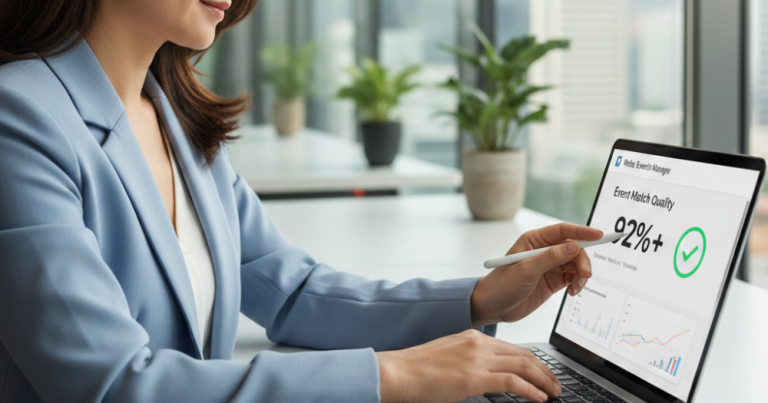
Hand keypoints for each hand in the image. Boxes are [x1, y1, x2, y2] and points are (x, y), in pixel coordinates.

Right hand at [377, 330, 560, 402]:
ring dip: (543, 381)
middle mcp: (478, 343)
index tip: (543, 373)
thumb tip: (487, 378)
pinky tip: (538, 398)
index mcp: (472, 337)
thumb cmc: (416, 370)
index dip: (533, 362)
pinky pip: (513, 381)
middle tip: (556, 385)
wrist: (397, 372)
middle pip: (524, 355)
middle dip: (545, 371)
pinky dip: (530, 390)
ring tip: (553, 393)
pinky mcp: (474, 376)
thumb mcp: (449, 359)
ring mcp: (477, 358)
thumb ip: (470, 363)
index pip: (513, 348)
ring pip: (523, 366)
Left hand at [471, 223, 602, 326]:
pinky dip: (578, 284)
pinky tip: (573, 292)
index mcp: (534, 240)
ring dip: (581, 274)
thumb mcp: (526, 270)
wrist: (493, 307)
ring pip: (576, 263)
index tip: (599, 235)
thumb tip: (574, 246)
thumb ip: (550, 258)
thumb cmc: (502, 285)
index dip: (583, 232)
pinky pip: (573, 277)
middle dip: (583, 260)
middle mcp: (544, 250)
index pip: (563, 231)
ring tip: (577, 287)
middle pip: (574, 248)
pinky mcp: (553, 281)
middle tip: (585, 275)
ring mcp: (549, 266)